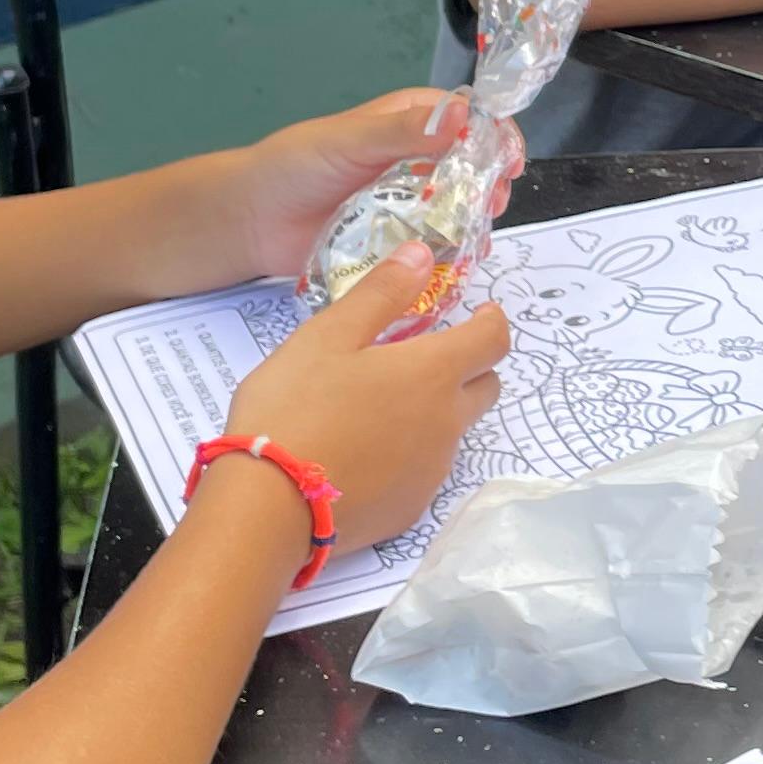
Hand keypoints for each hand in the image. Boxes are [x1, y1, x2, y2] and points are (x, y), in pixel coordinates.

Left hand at [215, 88, 476, 281]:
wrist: (253, 221)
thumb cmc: (295, 166)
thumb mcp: (349, 141)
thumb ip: (401, 130)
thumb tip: (462, 114)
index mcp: (408, 123)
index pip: (467, 119)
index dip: (495, 136)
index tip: (510, 160)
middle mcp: (415, 161)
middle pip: (472, 167)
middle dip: (491, 183)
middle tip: (494, 203)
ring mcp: (408, 203)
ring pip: (459, 208)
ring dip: (476, 220)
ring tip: (478, 236)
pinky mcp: (397, 242)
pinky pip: (435, 246)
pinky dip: (452, 253)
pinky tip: (459, 262)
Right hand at [217, 251, 508, 562]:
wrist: (268, 508)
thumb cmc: (294, 408)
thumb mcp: (329, 335)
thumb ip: (381, 292)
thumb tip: (423, 254)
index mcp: (433, 374)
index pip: (494, 341)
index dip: (491, 322)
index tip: (479, 313)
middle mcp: (447, 423)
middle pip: (485, 387)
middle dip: (469, 366)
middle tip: (425, 357)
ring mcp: (432, 472)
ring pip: (453, 431)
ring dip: (434, 412)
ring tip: (380, 407)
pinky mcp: (410, 509)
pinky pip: (424, 471)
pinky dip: (408, 455)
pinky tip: (364, 453)